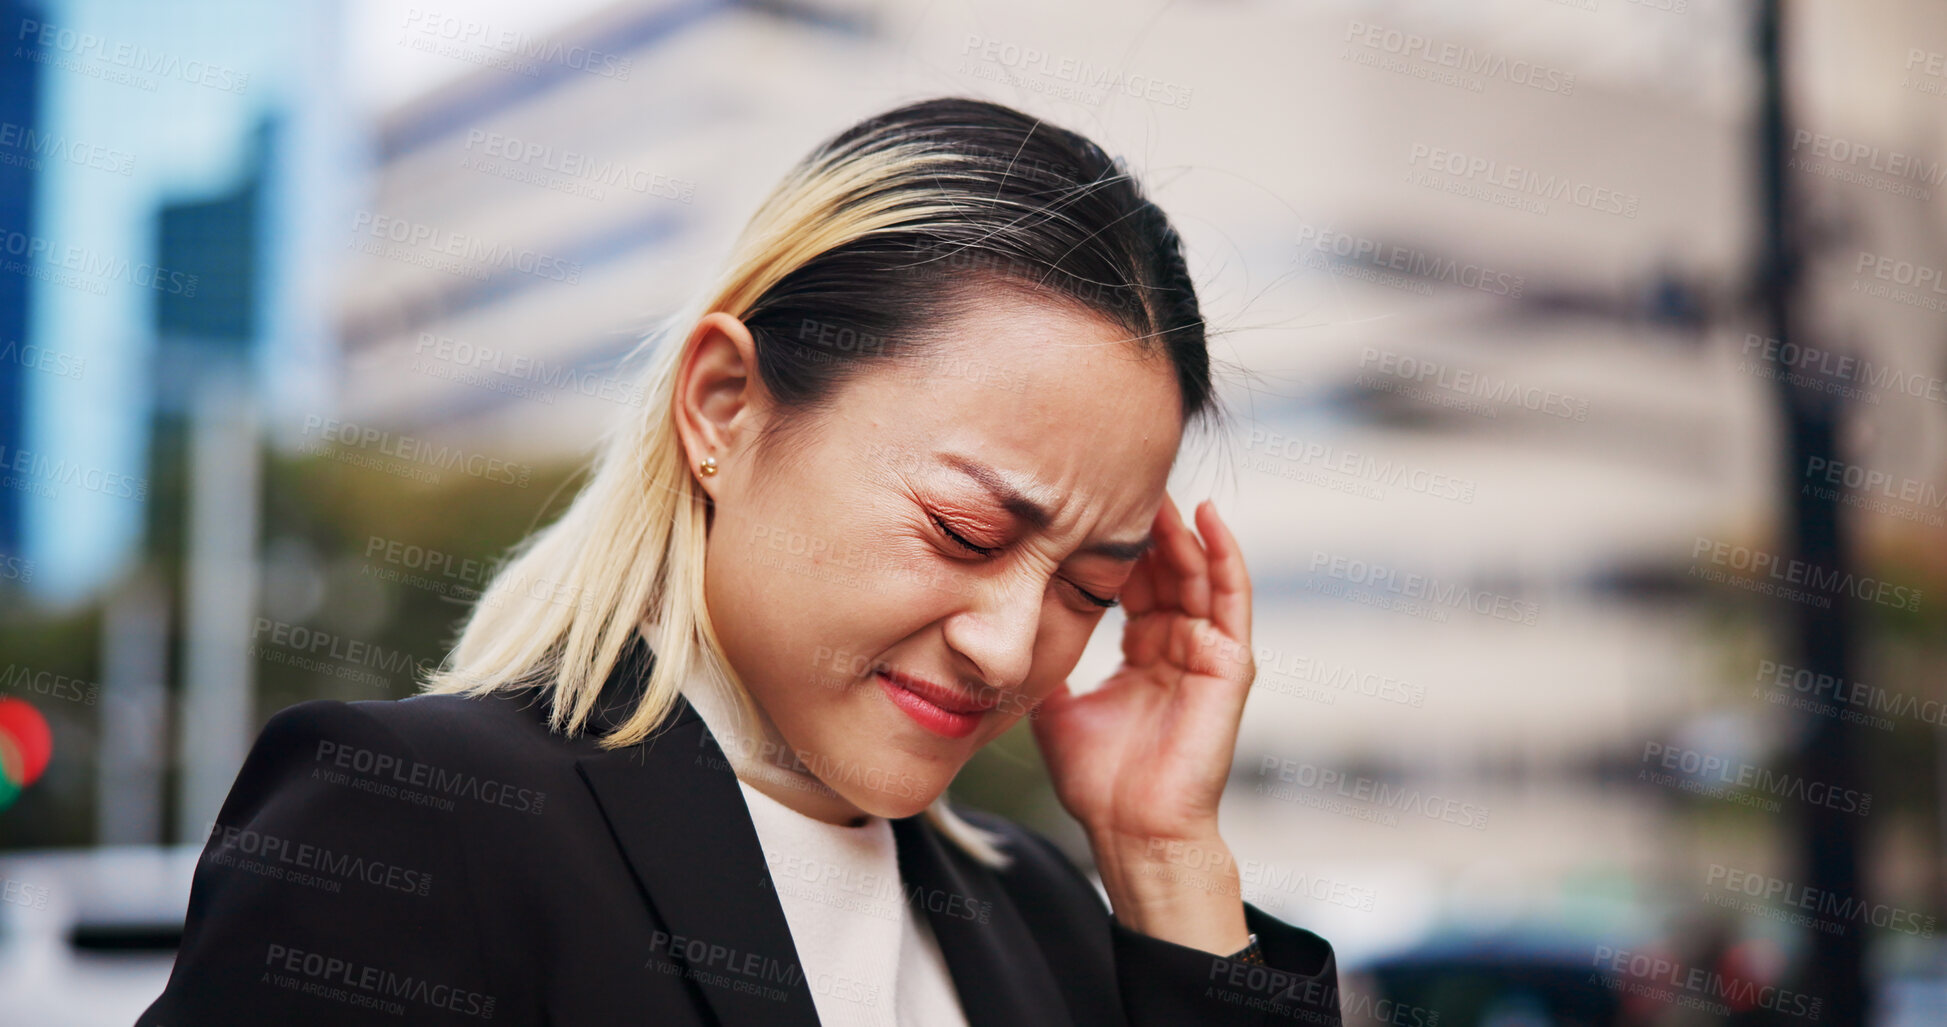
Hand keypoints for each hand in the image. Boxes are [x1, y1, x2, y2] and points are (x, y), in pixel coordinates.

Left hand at [1030, 494, 1256, 953]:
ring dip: (1182, 531)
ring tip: (1161, 489)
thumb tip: (1009, 633)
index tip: (1092, 505)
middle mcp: (1179, 648)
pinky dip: (1225, 558)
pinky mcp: (1228, 668)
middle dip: (1150, 527)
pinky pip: (1232, 602)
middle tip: (1123, 480)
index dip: (1118, 546)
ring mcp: (1208, 656)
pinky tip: (1208, 520)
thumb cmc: (1098, 782)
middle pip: (1170, 570)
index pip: (1137, 584)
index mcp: (1145, 655)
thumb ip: (1048, 665)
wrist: (1130, 831)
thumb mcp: (1057, 706)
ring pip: (1200, 575)